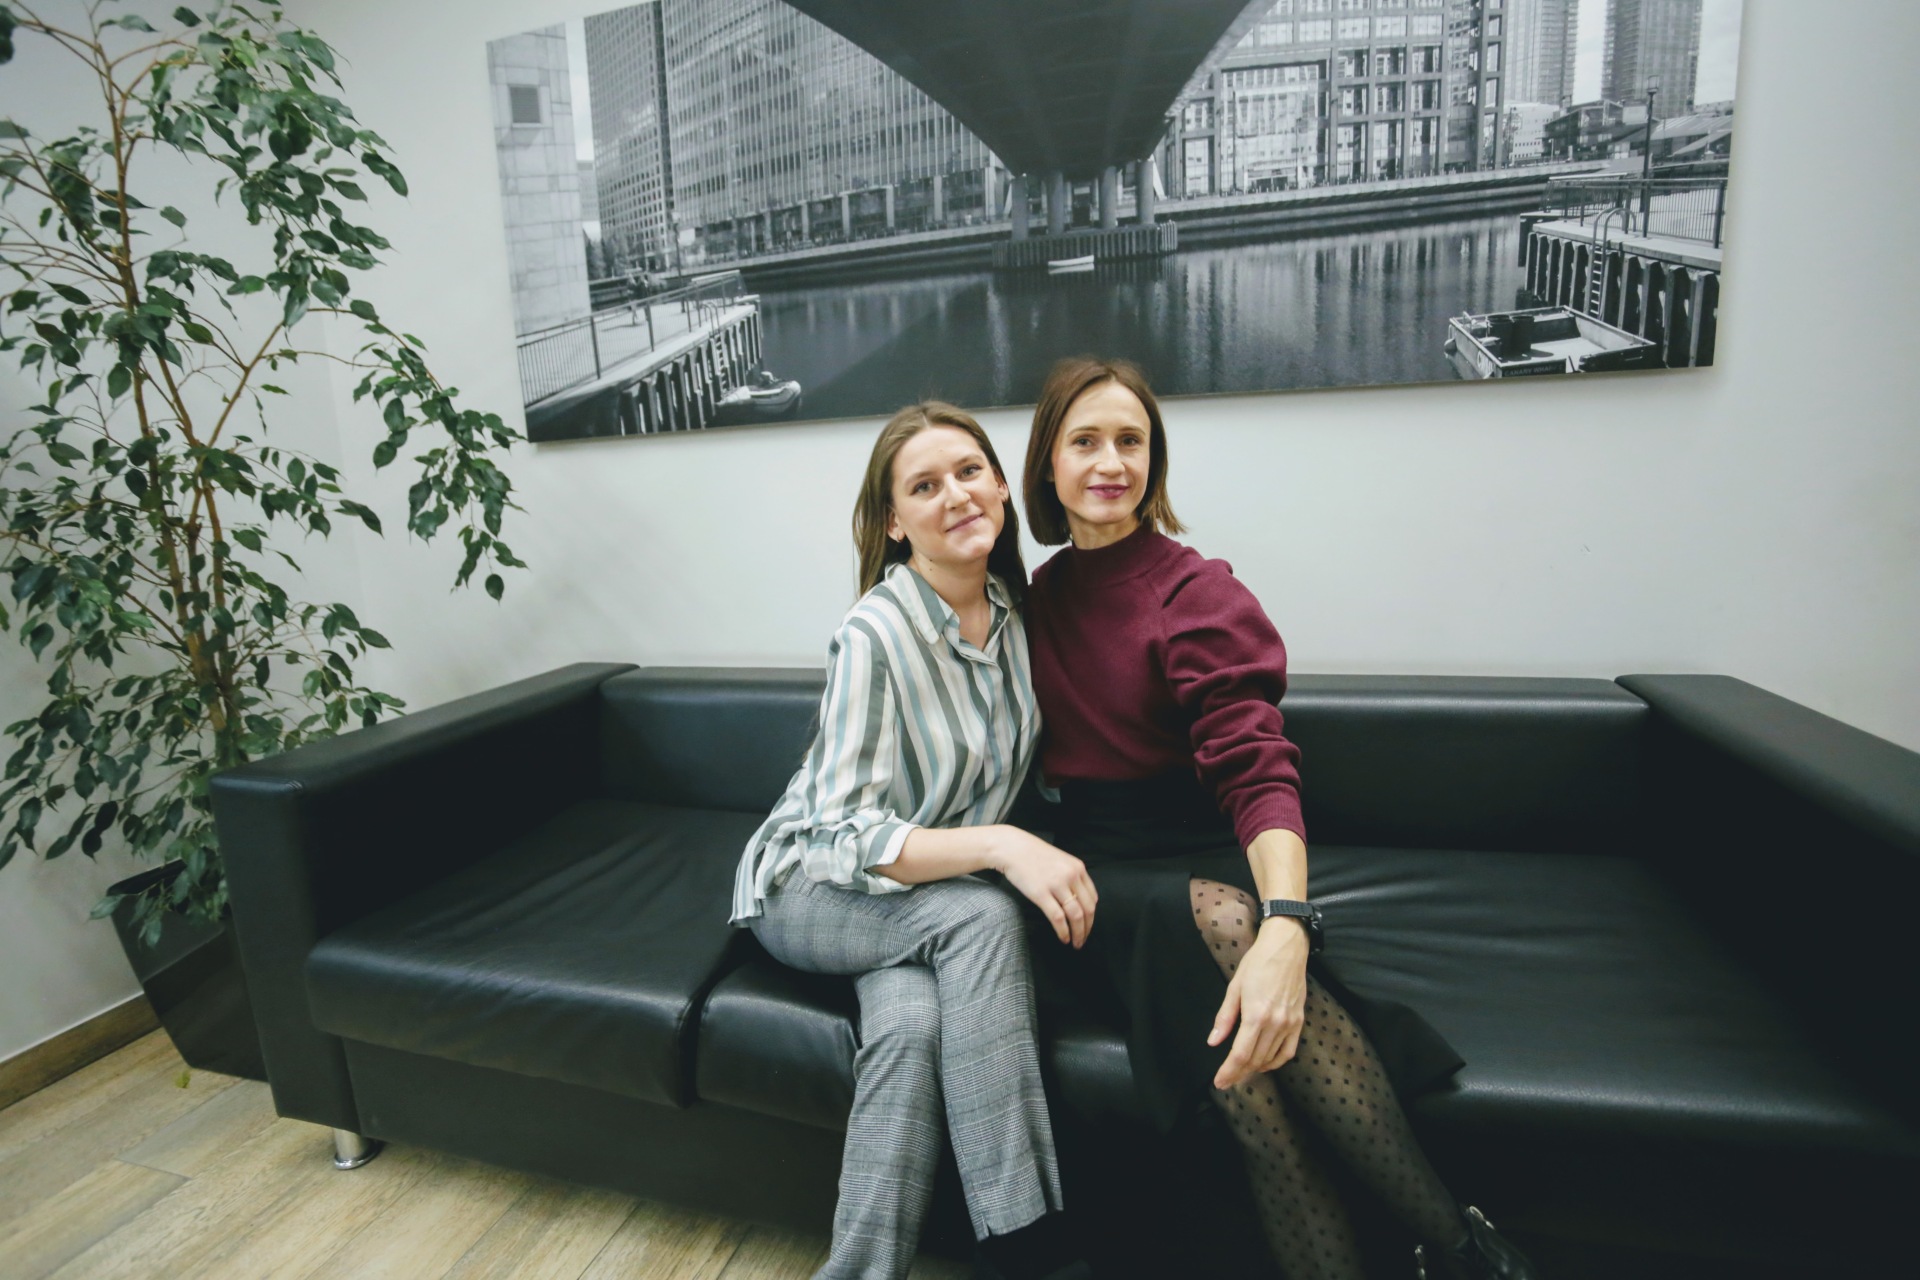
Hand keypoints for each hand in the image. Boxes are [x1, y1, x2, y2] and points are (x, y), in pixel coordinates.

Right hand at [991, 826, 1098, 947]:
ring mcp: (1057, 885)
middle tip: (1083, 939)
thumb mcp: (1060, 860)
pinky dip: (1063, 931)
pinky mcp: (1041, 894)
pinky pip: (1058, 918)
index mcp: (1078, 868)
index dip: (1092, 916)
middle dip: (1087, 928)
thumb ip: (1071, 876)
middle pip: (1087, 909)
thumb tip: (1077, 899)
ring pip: (1075, 916)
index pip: (1092, 898)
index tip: (1087, 925)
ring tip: (1075, 943)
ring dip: (1078, 934)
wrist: (1011, 848)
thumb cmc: (1033, 854)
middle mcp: (1071, 876)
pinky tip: (1063, 938)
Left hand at [1208, 916, 1309, 1089]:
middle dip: (1238, 1074)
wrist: (1286, 948)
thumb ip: (1224, 1018)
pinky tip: (1264, 1064)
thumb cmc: (1258, 963)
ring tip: (1241, 1073)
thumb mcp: (1234, 987)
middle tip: (1226, 1081)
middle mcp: (1275, 1023)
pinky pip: (1288, 1051)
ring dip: (1255, 1069)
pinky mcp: (1299, 1022)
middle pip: (1255, 1060)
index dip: (1229, 1071)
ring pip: (1271, 1059)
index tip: (1219, 1082)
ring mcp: (1290, 1024)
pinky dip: (1275, 1062)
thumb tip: (1213, 1041)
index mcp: (1256, 1015)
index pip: (1240, 1054)